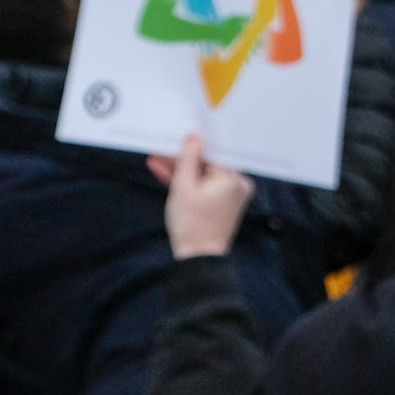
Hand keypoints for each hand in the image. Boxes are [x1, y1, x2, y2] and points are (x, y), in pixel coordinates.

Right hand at [149, 133, 253, 259]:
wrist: (198, 259)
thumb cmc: (191, 225)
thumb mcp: (183, 187)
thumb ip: (188, 159)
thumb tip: (194, 136)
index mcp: (233, 178)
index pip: (214, 151)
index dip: (195, 142)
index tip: (179, 134)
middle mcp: (238, 183)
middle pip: (209, 162)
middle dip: (183, 157)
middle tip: (162, 149)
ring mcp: (232, 194)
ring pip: (204, 174)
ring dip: (182, 170)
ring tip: (156, 161)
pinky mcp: (224, 202)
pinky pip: (206, 186)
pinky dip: (189, 183)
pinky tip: (166, 174)